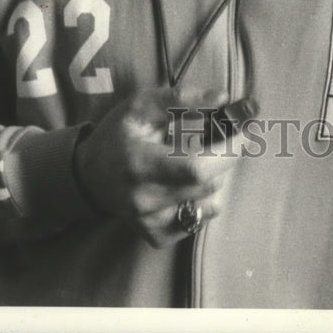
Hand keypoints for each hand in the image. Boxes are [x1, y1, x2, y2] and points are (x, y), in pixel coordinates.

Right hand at [73, 87, 232, 247]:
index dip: (228, 149)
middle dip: (227, 158)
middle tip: (229, 138)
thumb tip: (221, 97)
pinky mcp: (154, 235)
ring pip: (206, 202)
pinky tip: (191, 185)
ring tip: (199, 157)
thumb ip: (179, 100)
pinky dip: (202, 203)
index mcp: (140, 162)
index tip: (244, 129)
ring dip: (214, 176)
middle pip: (206, 183)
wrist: (89, 174)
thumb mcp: (141, 105)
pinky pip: (194, 223)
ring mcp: (149, 221)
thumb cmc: (118, 134)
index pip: (195, 165)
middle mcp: (144, 198)